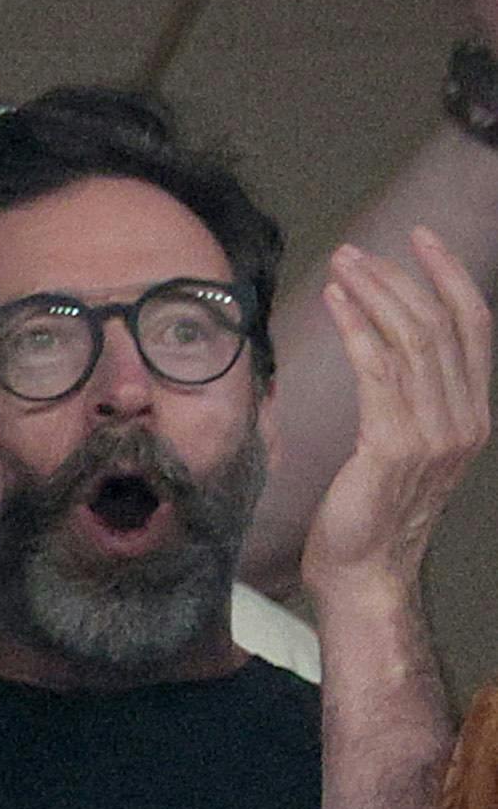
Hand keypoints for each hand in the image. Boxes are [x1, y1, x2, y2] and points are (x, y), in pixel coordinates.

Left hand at [299, 237, 496, 613]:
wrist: (364, 569)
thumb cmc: (370, 506)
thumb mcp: (404, 442)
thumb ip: (409, 397)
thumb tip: (387, 340)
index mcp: (474, 414)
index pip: (474, 327)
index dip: (450, 276)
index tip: (421, 239)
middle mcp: (465, 419)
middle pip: (443, 325)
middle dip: (401, 277)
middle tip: (358, 250)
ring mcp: (435, 434)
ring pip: (412, 340)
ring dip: (374, 294)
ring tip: (340, 266)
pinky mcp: (394, 446)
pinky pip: (378, 371)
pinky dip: (356, 328)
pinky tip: (333, 302)